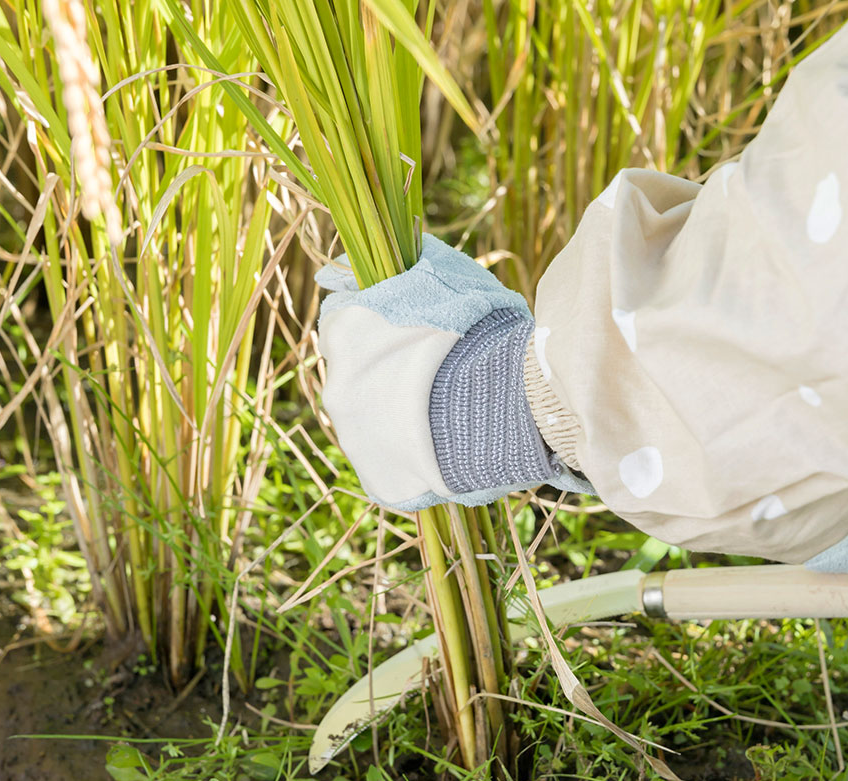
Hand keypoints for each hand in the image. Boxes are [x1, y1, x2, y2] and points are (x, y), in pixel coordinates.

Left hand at [316, 235, 587, 511]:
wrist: (510, 400)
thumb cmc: (482, 330)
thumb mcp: (449, 274)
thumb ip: (414, 262)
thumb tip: (402, 238)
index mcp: (345, 331)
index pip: (342, 319)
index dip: (377, 324)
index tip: (405, 332)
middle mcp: (337, 383)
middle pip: (356, 373)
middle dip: (387, 371)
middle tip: (432, 374)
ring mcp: (353, 435)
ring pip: (370, 419)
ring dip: (397, 414)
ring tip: (445, 413)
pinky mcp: (376, 474)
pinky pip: (386, 462)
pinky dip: (408, 455)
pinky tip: (442, 447)